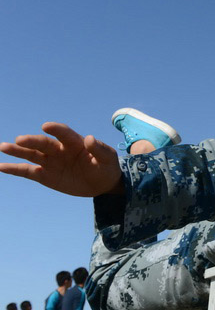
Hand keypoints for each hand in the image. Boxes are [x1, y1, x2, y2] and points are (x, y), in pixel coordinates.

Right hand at [0, 123, 121, 196]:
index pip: (64, 133)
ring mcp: (50, 161)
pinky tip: (1, 166)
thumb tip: (90, 138)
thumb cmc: (106, 166)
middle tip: (20, 140)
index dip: (56, 129)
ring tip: (3, 147)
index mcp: (75, 142)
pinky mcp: (44, 175)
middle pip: (43, 143)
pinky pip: (27, 171)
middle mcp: (59, 149)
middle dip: (32, 141)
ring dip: (17, 151)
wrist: (102, 183)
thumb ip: (99, 149)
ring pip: (31, 154)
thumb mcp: (108, 159)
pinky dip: (14, 169)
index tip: (46, 126)